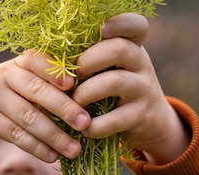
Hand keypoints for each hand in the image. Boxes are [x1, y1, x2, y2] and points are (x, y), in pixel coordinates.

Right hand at [0, 51, 89, 162]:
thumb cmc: (10, 97)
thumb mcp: (23, 84)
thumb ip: (48, 88)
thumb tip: (88, 104)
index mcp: (20, 62)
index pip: (38, 60)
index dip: (55, 72)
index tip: (73, 85)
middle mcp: (4, 74)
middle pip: (37, 91)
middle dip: (64, 108)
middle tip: (85, 124)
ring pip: (28, 117)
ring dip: (54, 135)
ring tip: (74, 150)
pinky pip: (16, 135)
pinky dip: (36, 147)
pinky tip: (52, 156)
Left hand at [73, 13, 189, 164]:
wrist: (150, 124)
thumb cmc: (117, 91)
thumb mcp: (112, 69)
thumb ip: (92, 58)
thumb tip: (48, 55)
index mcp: (133, 46)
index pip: (136, 25)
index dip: (120, 22)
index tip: (101, 29)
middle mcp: (142, 63)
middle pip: (119, 49)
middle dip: (88, 61)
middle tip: (75, 75)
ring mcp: (144, 89)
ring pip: (115, 82)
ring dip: (86, 93)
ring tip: (75, 103)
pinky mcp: (141, 115)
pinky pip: (115, 119)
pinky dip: (94, 125)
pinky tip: (85, 128)